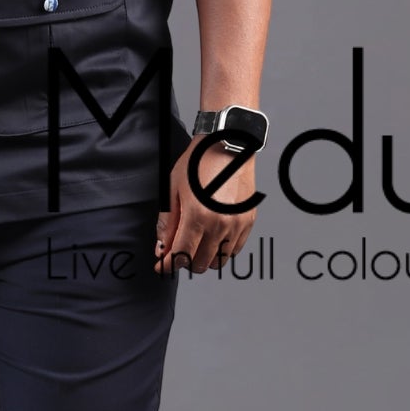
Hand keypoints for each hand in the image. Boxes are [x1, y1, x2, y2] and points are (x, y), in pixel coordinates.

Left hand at [154, 135, 258, 274]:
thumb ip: (167, 223)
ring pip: (218, 261)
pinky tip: (212, 238)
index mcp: (198, 216)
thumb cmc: (198, 162)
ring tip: (195, 244)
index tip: (161, 265)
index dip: (168, 264)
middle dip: (184, 261)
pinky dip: (221, 250)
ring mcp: (237, 224)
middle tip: (177, 250)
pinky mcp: (248, 222)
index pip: (180, 255)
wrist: (227, 145)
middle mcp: (220, 224)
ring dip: (204, 257)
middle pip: (200, 263)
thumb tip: (162, 248)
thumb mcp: (173, 190)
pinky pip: (234, 250)